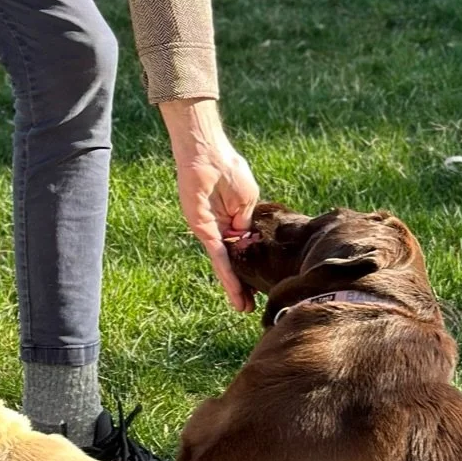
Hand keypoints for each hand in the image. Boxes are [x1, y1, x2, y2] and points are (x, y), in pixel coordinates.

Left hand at [158, 98, 259, 312]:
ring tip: (243, 307)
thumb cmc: (227, 168)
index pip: (242, 251)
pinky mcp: (201, 228)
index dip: (250, 269)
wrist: (206, 153)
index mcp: (232, 220)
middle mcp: (220, 229)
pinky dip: (227, 272)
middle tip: (248, 308)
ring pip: (224, 265)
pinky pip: (217, 254)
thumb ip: (245, 222)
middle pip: (232, 263)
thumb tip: (246, 242)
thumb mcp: (246, 198)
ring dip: (234, 287)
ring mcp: (210, 231)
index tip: (259, 287)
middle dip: (242, 286)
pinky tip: (235, 289)